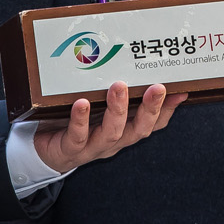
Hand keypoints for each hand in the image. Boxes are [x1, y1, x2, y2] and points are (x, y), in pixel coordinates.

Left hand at [33, 82, 185, 172]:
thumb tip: (139, 72)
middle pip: (138, 129)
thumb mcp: (101, 109)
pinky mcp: (69, 150)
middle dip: (150, 108)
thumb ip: (121, 95)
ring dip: (118, 109)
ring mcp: (92, 147)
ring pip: (112, 133)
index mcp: (124, 131)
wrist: (43, 152)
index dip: (168, 109)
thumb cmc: (76, 124)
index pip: (153, 123)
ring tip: (119, 87)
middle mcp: (113, 141)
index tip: (179, 90)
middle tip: (157, 87)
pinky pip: (77, 137)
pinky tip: (82, 103)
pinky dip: (80, 120)